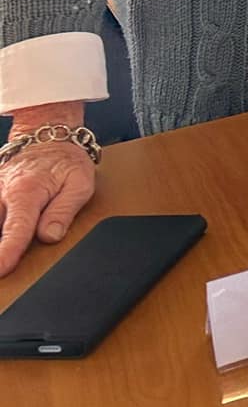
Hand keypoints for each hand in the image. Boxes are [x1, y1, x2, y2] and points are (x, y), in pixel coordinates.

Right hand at [0, 103, 96, 279]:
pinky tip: (2, 238)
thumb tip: (50, 237)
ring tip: (3, 256)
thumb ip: (64, 211)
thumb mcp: (80, 183)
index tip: (1, 270)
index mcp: (27, 192)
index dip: (8, 252)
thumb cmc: (65, 160)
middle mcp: (3, 194)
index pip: (17, 229)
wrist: (46, 137)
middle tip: (1, 269)